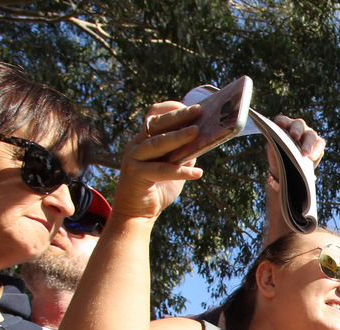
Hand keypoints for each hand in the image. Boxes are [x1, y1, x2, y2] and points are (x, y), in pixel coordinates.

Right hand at [114, 102, 205, 220]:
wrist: (137, 213)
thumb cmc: (158, 188)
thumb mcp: (175, 167)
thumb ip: (185, 153)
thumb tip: (206, 139)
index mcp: (145, 139)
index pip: (155, 115)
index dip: (172, 108)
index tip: (193, 107)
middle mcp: (136, 144)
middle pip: (157, 124)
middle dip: (179, 116)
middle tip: (198, 111)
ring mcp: (133, 157)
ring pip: (157, 143)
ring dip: (178, 137)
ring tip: (197, 132)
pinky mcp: (134, 174)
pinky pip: (160, 170)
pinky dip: (180, 171)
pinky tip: (198, 173)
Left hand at [267, 115, 324, 172]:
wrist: (289, 168)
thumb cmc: (280, 157)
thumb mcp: (275, 152)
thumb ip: (273, 147)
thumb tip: (273, 147)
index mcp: (284, 126)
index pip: (282, 120)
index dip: (282, 121)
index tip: (281, 124)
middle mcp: (297, 127)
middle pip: (298, 125)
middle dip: (296, 130)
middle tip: (295, 136)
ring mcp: (308, 134)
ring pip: (310, 135)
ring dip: (308, 143)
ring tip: (305, 153)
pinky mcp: (318, 142)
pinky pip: (319, 144)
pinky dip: (316, 150)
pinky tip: (312, 157)